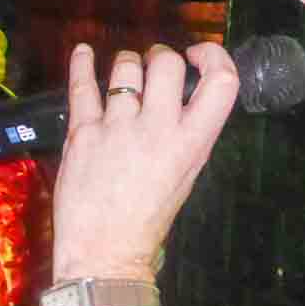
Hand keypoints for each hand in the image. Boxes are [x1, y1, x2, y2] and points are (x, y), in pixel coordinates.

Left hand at [52, 42, 237, 283]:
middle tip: (153, 68)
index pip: (222, 81)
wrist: (105, 253)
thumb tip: (178, 97)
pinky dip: (81, 63)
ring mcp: (118, 127)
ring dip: (126, 64)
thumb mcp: (185, 175)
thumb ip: (186, 133)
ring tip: (124, 74)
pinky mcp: (83, 132)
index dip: (214, 56)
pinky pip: (83, 85)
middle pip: (167, 62)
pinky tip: (83, 53)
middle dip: (160, 57)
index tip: (198, 55)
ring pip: (125, 67)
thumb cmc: (146, 220)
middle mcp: (158, 129)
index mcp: (192, 143)